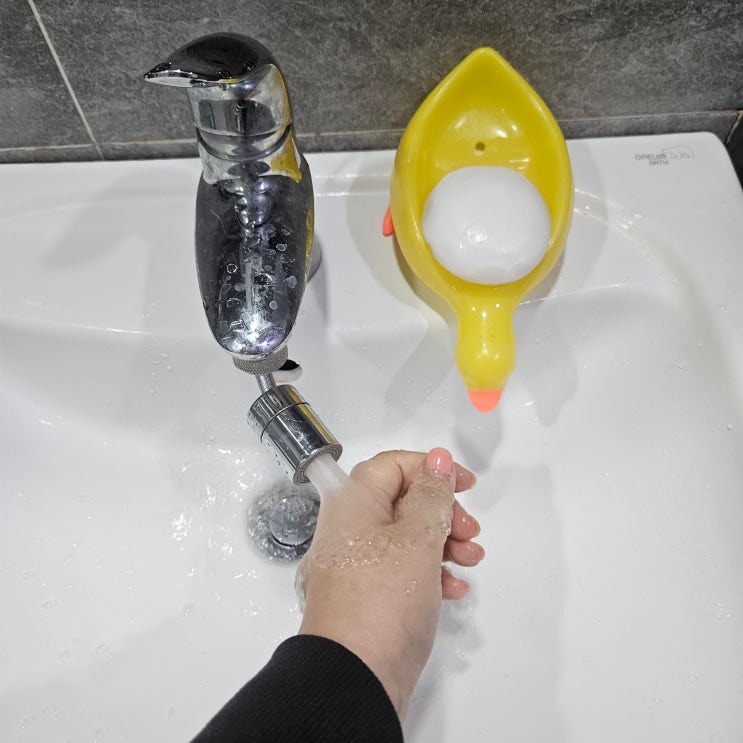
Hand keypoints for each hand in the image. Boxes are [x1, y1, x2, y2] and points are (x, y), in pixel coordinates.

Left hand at [296, 448, 483, 719]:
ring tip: (470, 560)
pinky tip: (452, 588)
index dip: (431, 468)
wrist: (354, 676)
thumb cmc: (382, 600)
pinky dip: (429, 572)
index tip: (464, 483)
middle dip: (442, 511)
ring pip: (406, 537)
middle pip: (402, 501)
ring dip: (443, 542)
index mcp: (353, 502)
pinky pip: (401, 570)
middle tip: (468, 530)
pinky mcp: (367, 596)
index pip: (393, 465)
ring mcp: (356, 564)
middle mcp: (348, 528)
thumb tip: (436, 460)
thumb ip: (431, 494)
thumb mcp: (417, 537)